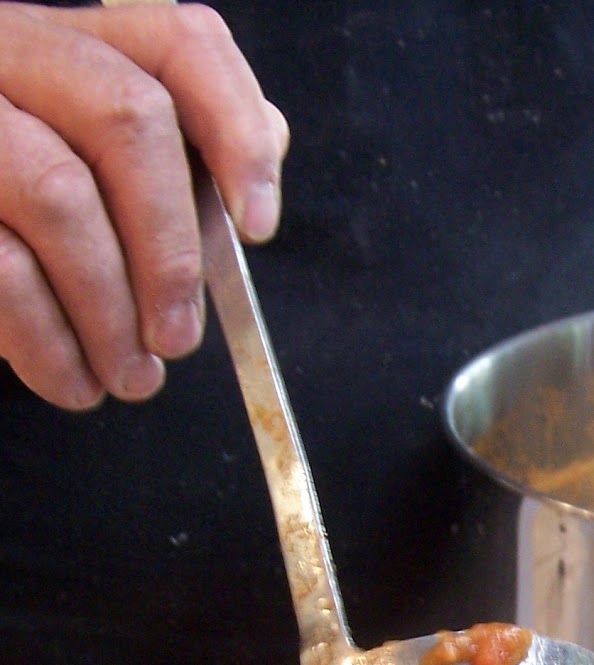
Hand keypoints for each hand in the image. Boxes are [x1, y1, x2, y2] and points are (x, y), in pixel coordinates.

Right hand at [0, 2, 288, 408]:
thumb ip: (171, 170)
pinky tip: (73, 381)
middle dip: (171, 251)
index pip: (180, 46)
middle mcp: (15, 54)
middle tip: (179, 340)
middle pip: (128, 120)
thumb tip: (250, 189)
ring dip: (110, 313)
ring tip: (130, 377)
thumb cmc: (23, 218)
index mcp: (79, 47)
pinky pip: (2, 267)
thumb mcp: (98, 178)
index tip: (259, 228)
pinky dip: (50, 344)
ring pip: (60, 197)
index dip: (236, 132)